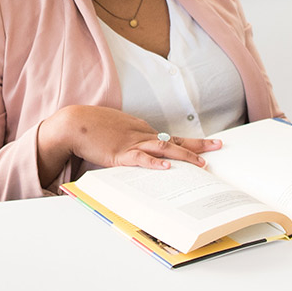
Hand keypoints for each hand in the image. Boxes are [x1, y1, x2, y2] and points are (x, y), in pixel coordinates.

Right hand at [41, 105, 221, 170]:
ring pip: (163, 148)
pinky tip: (167, 167)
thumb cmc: (91, 127)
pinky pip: (140, 158)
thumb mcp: (116, 129)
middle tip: (218, 146)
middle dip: (198, 144)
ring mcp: (131, 143)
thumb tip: (141, 152)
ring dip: (184, 155)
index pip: (169, 137)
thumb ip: (129, 139)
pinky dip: (155, 163)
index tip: (205, 146)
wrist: (73, 123)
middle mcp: (140, 134)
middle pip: (174, 140)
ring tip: (201, 163)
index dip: (188, 143)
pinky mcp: (119, 154)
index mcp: (140, 129)